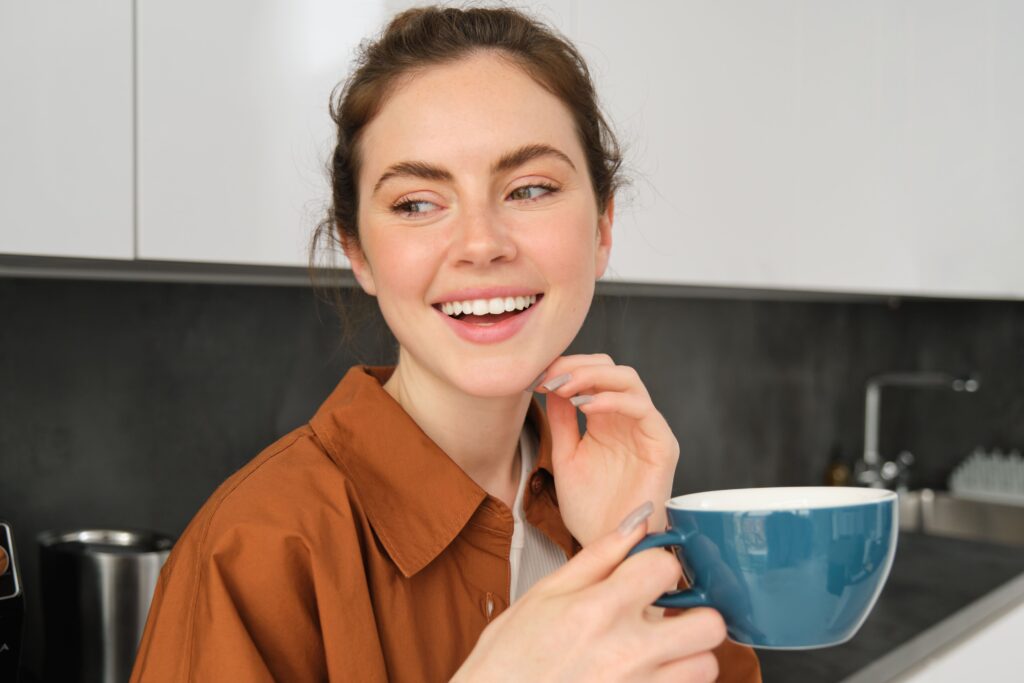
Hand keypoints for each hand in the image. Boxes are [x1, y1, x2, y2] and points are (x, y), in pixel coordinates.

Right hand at [451, 505, 724, 681]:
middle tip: (670, 614)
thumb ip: (597, 557)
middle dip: (693, 612)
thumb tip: (636, 522)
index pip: (666, 567)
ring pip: (705, 665)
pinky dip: (672, 680)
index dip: (659, 565)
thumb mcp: (544, 595)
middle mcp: (627, 651)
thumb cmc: (509, 659)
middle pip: (708, 623)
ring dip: (689, 654)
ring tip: (659, 650)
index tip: (647, 575)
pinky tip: (645, 673)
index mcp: (599, 610)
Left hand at [537, 354, 678, 546]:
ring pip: (629, 380)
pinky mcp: (662, 446)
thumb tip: (550, 382)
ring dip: (592, 376)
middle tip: (548, 376)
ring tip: (563, 387)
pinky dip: (613, 400)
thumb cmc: (590, 510)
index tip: (536, 374)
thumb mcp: (565, 457)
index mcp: (608, 419)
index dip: (566, 366)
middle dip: (576, 365)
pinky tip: (585, 406)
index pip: (593, 373)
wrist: (607, 548)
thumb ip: (561, 421)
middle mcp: (629, 419)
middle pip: (611, 368)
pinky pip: (643, 410)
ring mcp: (648, 430)